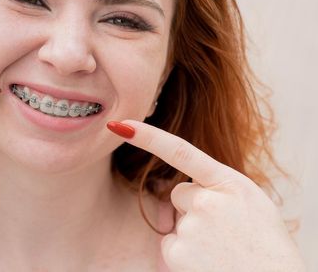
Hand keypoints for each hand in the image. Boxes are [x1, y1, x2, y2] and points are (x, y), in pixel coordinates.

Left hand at [107, 120, 305, 271]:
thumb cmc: (263, 242)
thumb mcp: (249, 201)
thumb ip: (218, 186)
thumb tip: (185, 186)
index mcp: (229, 183)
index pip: (180, 151)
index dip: (147, 136)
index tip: (121, 126)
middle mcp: (207, 201)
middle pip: (180, 193)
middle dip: (195, 207)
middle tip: (225, 230)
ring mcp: (191, 227)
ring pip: (178, 221)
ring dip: (194, 233)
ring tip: (223, 249)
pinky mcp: (178, 252)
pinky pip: (171, 243)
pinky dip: (185, 252)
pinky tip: (209, 259)